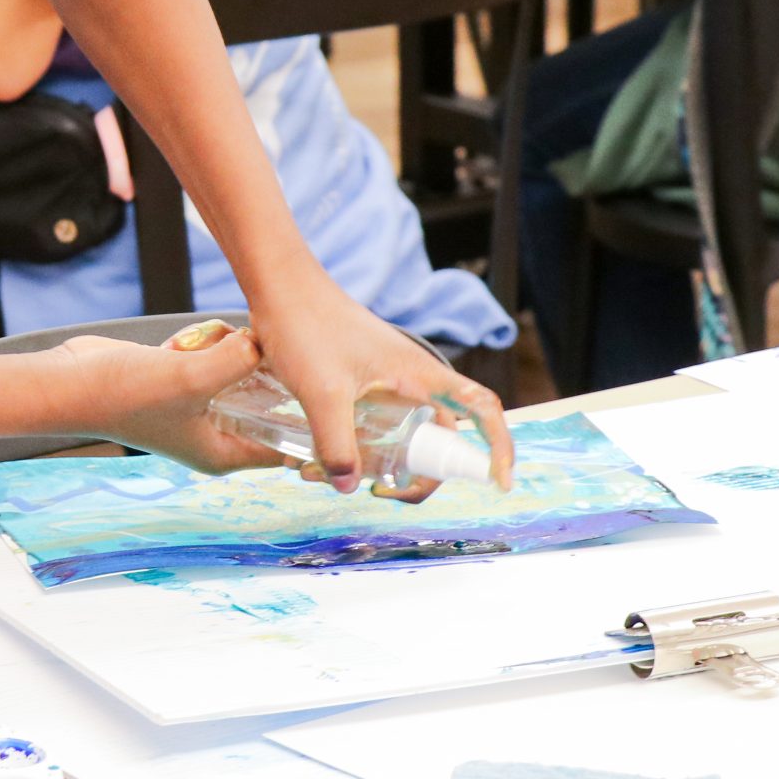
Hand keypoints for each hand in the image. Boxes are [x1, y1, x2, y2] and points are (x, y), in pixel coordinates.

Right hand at [46, 322, 288, 476]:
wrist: (75, 380)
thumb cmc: (129, 392)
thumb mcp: (193, 376)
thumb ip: (238, 361)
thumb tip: (262, 342)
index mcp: (223, 454)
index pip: (283, 446)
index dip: (304, 419)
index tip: (316, 380)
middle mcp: (214, 437)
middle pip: (265, 406)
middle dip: (267, 374)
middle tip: (266, 345)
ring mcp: (196, 410)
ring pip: (239, 377)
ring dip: (231, 353)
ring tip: (215, 342)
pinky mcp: (181, 384)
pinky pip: (213, 362)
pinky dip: (205, 346)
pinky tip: (187, 340)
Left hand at [247, 273, 512, 500]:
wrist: (279, 285)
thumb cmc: (306, 325)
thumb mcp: (322, 392)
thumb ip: (335, 443)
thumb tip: (348, 487)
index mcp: (422, 375)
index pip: (481, 409)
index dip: (499, 446)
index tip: (498, 483)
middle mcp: (414, 380)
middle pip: (442, 438)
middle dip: (419, 475)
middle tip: (381, 493)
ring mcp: (389, 382)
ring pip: (404, 435)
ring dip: (378, 464)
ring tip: (324, 475)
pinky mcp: (362, 384)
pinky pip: (376, 425)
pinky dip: (356, 447)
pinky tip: (313, 458)